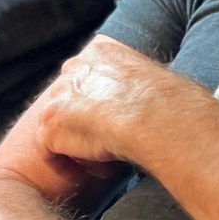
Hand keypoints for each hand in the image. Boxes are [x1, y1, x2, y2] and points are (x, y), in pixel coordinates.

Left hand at [35, 36, 210, 170]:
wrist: (153, 115)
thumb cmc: (168, 102)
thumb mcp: (155, 78)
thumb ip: (139, 83)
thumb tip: (158, 102)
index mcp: (102, 50)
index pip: (88, 74)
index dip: (97, 102)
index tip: (111, 120)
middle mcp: (75, 67)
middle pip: (67, 98)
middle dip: (82, 122)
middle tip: (104, 141)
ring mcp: (58, 96)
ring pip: (60, 126)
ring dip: (79, 145)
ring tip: (105, 159)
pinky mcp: (51, 125)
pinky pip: (50, 151)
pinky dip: (69, 165)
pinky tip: (95, 169)